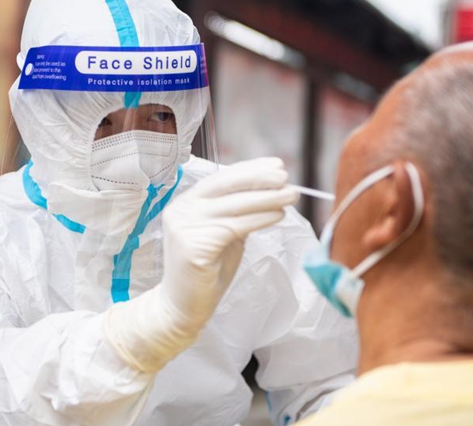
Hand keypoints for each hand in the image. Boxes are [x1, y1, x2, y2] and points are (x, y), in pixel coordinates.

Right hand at [161, 157, 297, 328]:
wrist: (183, 307)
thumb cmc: (206, 272)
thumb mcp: (223, 234)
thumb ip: (237, 213)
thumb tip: (270, 191)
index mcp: (186, 203)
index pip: (220, 178)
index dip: (249, 169)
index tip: (276, 164)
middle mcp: (181, 210)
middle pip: (225, 185)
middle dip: (258, 178)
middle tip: (286, 176)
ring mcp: (184, 227)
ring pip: (234, 205)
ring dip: (267, 198)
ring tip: (291, 195)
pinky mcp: (194, 246)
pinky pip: (234, 226)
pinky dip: (260, 219)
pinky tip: (278, 216)